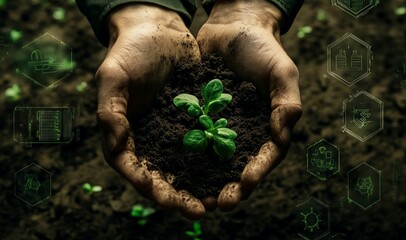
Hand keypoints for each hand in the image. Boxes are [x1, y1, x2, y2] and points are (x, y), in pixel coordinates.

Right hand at [96, 4, 203, 218]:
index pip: (134, 169)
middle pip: (162, 176)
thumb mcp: (113, 76)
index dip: (151, 187)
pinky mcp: (194, 122)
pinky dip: (215, 160)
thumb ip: (109, 111)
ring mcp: (173, 133)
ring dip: (200, 185)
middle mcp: (149, 139)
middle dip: (179, 196)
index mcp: (125, 135)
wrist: (159, 30)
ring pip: (186, 166)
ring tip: (219, 199)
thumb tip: (115, 146)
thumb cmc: (130, 51)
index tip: (169, 200)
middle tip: (199, 210)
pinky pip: (205, 144)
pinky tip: (231, 170)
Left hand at [197, 0, 301, 210]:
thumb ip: (285, 103)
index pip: (266, 156)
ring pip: (212, 160)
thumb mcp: (282, 72)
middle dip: (230, 187)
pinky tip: (172, 170)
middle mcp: (244, 132)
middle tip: (218, 204)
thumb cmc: (262, 48)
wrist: (232, 27)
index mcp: (268, 126)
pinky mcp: (199, 117)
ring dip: (205, 181)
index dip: (258, 171)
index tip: (245, 183)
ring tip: (194, 198)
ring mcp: (220, 126)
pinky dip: (184, 157)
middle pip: (238, 167)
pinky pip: (191, 139)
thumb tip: (282, 136)